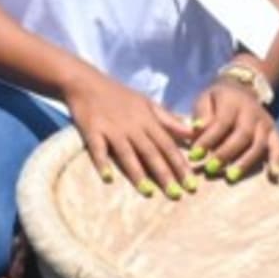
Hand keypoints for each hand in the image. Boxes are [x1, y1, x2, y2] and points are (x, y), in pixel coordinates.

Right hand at [64, 71, 197, 199]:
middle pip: (151, 153)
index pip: (168, 145)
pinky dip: (102, 163)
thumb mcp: (147, 103)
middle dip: (165, 174)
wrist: (85, 82)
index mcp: (147, 120)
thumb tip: (193, 132)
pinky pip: (98, 149)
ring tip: (148, 192)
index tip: (191, 184)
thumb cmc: (119, 95)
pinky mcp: (92, 131)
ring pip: (127, 153)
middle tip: (176, 195)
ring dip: (137, 173)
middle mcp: (131, 126)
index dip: (180, 165)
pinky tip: (107, 178)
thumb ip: (168, 119)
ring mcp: (111, 129)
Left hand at [188, 72, 278, 183]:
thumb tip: (196, 129)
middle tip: (210, 169)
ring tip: (230, 177)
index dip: (208, 140)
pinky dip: (277, 160)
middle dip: (226, 154)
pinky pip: (278, 146)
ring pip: (259, 144)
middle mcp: (252, 111)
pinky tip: (273, 174)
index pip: (221, 123)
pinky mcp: (275, 131)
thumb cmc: (217, 101)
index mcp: (232, 101)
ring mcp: (265, 122)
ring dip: (246, 162)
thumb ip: (201, 116)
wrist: (242, 91)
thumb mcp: (204, 101)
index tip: (194, 156)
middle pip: (243, 135)